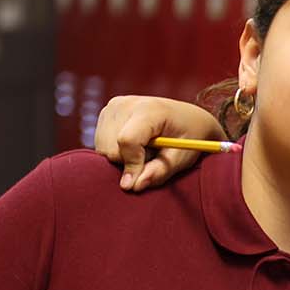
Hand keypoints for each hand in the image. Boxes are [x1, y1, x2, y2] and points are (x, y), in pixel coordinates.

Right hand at [94, 95, 220, 191]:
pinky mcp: (107, 112)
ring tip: (146, 148)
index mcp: (149, 109)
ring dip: (124, 157)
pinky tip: (136, 143)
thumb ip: (159, 172)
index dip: (131, 165)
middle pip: (112, 148)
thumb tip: (133, 186)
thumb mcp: (182, 157)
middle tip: (153, 155)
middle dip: (131, 162)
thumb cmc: (188, 137)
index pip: (128, 140)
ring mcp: (113, 106)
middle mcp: (126, 103)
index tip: (136, 182)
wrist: (188, 117)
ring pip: (104, 149)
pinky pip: (101, 144)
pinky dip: (117, 151)